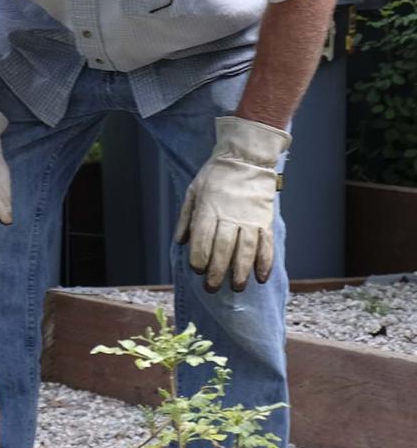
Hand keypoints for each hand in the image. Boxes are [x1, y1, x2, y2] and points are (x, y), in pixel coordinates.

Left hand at [176, 116, 289, 291]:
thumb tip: (180, 241)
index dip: (199, 257)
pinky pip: (266, 244)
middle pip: (223, 248)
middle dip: (217, 271)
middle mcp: (230, 216)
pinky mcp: (265, 220)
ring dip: (242, 271)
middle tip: (212, 288)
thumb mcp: (193, 191)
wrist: (245, 158)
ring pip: (246, 249)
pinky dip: (265, 261)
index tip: (197, 270)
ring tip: (238, 287)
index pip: (203, 238)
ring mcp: (250, 218)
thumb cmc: (215, 175)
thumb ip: (186, 217)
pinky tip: (261, 276)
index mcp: (209, 209)